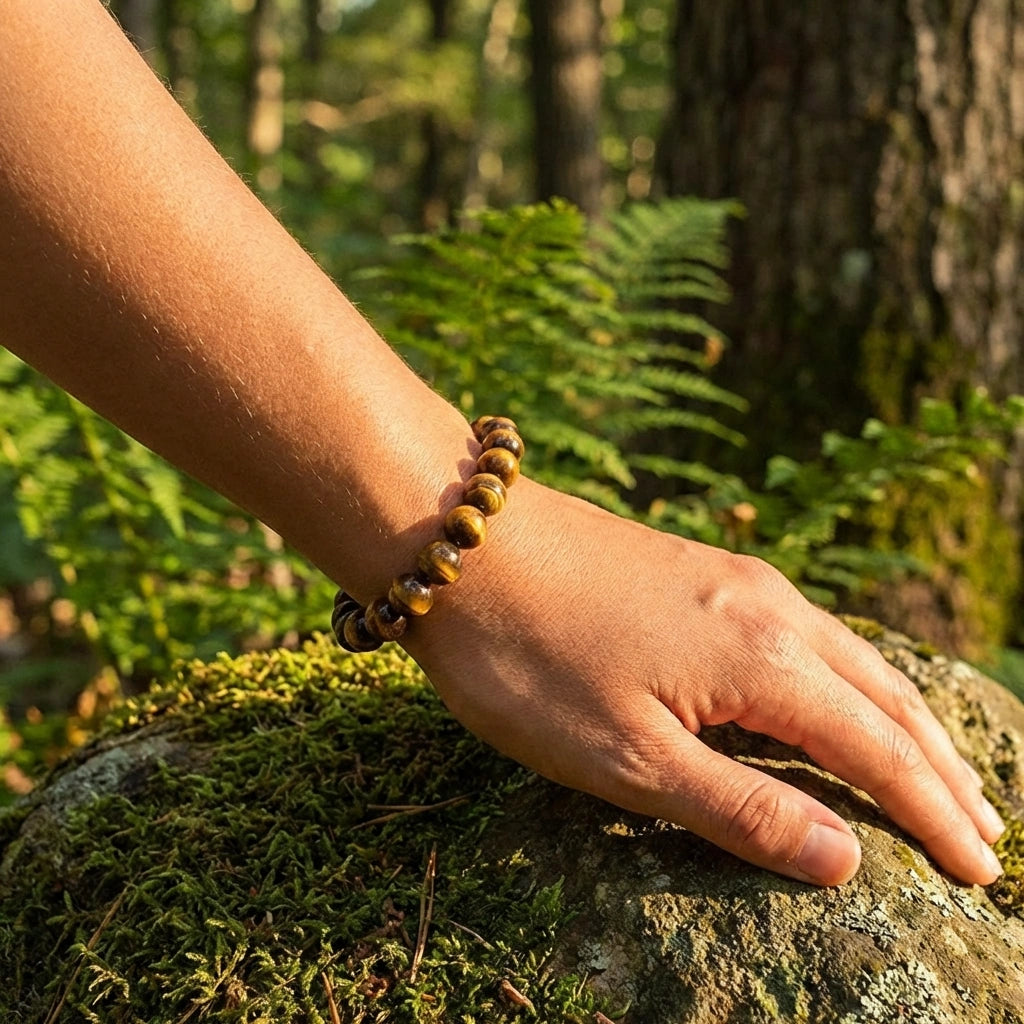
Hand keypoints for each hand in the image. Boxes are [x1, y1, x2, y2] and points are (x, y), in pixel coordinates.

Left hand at [405, 478, 1004, 885]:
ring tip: (936, 768)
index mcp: (765, 661)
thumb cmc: (530, 657)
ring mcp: (735, 580)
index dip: (935, 816)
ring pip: (849, 657)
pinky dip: (847, 679)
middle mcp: (771, 609)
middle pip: (884, 697)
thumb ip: (740, 808)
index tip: (984, 872)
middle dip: (939, 768)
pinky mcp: (698, 570)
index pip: (881, 753)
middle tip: (985, 827)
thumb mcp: (627, 757)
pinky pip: (805, 631)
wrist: (460, 537)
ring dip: (900, 719)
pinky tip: (834, 693)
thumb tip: (846, 855)